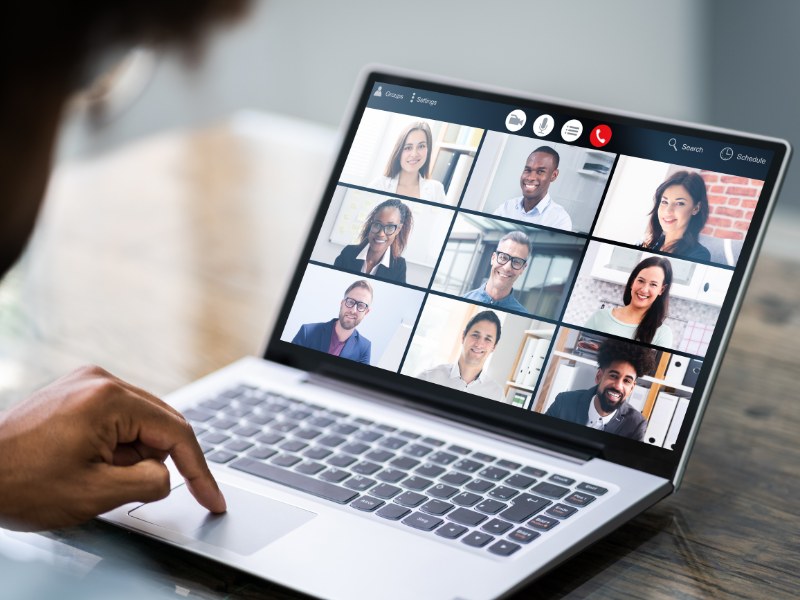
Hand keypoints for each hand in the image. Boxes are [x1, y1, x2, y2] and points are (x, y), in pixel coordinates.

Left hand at [0, 365, 225, 530]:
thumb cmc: (19, 485)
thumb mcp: (96, 494)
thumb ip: (149, 483)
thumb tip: (168, 476)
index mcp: (110, 399)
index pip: (176, 433)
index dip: (199, 471)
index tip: (212, 499)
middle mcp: (101, 381)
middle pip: (161, 423)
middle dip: (158, 460)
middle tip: (139, 491)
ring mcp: (87, 382)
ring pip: (140, 422)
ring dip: (134, 454)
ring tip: (95, 476)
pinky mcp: (76, 391)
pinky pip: (118, 418)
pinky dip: (118, 444)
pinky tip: (91, 462)